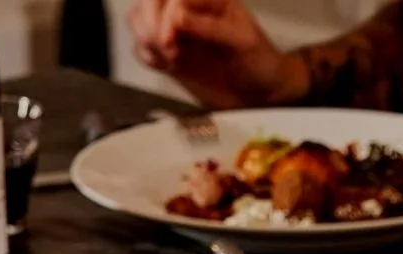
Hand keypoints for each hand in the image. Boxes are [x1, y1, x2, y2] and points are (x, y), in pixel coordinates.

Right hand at [129, 0, 307, 108]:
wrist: (264, 95)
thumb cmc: (261, 63)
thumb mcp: (241, 42)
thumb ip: (209, 28)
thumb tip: (176, 18)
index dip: (165, 14)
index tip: (169, 39)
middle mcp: (188, 10)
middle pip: (149, 2)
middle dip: (150, 24)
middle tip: (165, 49)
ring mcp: (176, 31)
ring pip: (139, 20)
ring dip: (145, 38)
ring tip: (169, 58)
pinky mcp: (169, 54)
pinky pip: (142, 46)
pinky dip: (146, 55)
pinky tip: (167, 65)